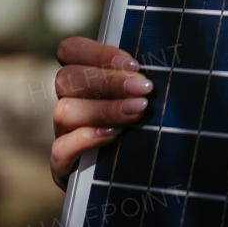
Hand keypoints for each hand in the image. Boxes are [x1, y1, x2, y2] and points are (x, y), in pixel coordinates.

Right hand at [50, 36, 152, 190]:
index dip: (98, 53)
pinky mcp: (62, 164)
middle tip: (144, 88)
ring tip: (138, 111)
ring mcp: (62, 132)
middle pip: (66, 77)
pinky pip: (61, 148)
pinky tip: (113, 135)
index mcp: (83, 77)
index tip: (135, 64)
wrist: (133, 176)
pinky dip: (86, 139)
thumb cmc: (142, 125)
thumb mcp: (140, 97)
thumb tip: (166, 60)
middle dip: (108, 80)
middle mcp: (68, 101)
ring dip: (104, 108)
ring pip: (64, 111)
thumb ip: (140, 78)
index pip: (71, 50)